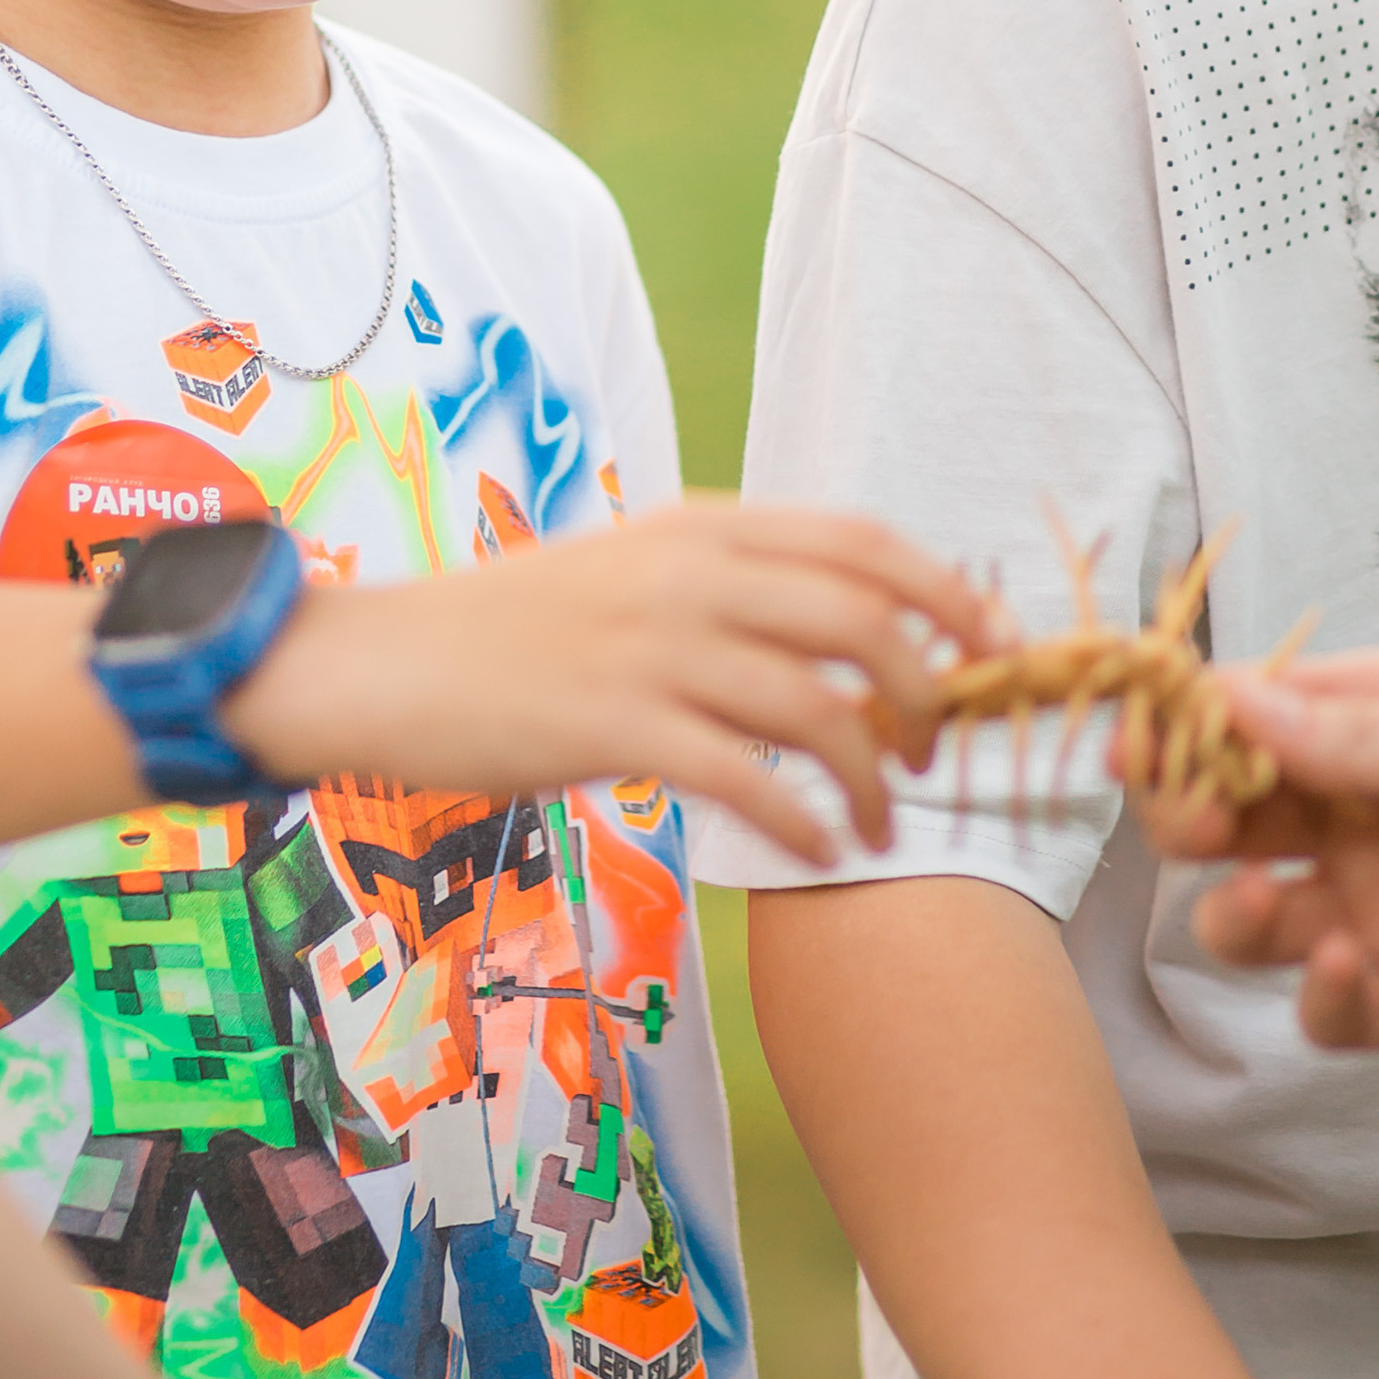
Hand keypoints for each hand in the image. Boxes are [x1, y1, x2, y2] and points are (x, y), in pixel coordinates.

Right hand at [230, 496, 1001, 863]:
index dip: (946, 592)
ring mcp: (652, 645)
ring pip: (816, 707)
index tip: (995, 648)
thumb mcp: (626, 571)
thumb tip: (836, 624)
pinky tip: (816, 852)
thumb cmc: (509, 631)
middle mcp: (687, 573)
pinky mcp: (615, 722)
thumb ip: (723, 584)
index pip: (860, 541)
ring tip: (878, 826)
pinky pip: (748, 779)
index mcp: (698, 526)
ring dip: (871, 779)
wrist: (383, 663)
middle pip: (861, 620)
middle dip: (925, 693)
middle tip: (932, 752)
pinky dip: (803, 822)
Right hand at [1150, 650, 1378, 1046]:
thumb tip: (1226, 699)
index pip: (1241, 717)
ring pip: (1247, 920)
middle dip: (1184, 816)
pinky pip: (1328, 1013)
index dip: (1178, 730)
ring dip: (1227, 912)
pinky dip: (1316, 995)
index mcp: (1370, 720)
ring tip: (1255, 901)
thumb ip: (1354, 733)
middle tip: (1190, 823)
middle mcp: (1357, 814)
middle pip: (1222, 816)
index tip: (1132, 746)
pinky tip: (1348, 964)